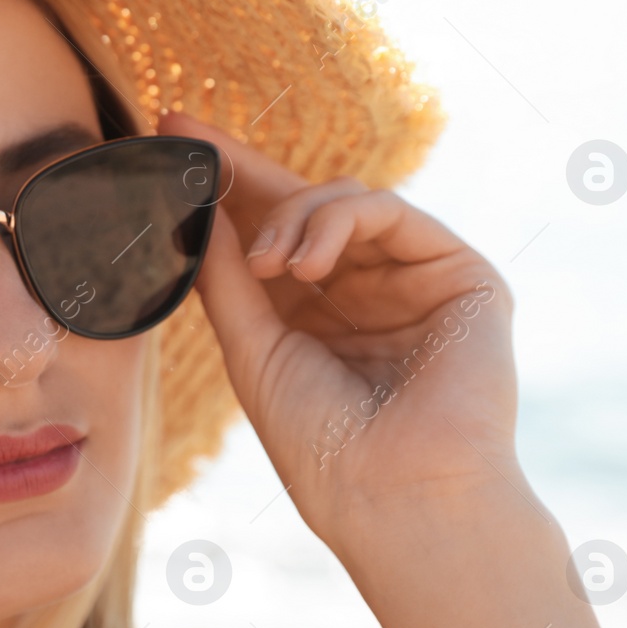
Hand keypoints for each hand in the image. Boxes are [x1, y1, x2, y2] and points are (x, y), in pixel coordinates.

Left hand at [160, 112, 523, 550]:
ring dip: (290, 215)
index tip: (165, 139)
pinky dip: (337, 221)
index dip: (221, 187)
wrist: (393, 496)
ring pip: (344, 200)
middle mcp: (365, 292)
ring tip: (266, 263)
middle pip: (301, 205)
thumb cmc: (321, 445)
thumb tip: (195, 204)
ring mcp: (414, 281)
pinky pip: (392, 213)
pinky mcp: (462, 275)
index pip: (265, 234)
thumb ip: (226, 275)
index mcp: (316, 317)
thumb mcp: (252, 349)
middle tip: (181, 130)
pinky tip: (303, 262)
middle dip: (240, 165)